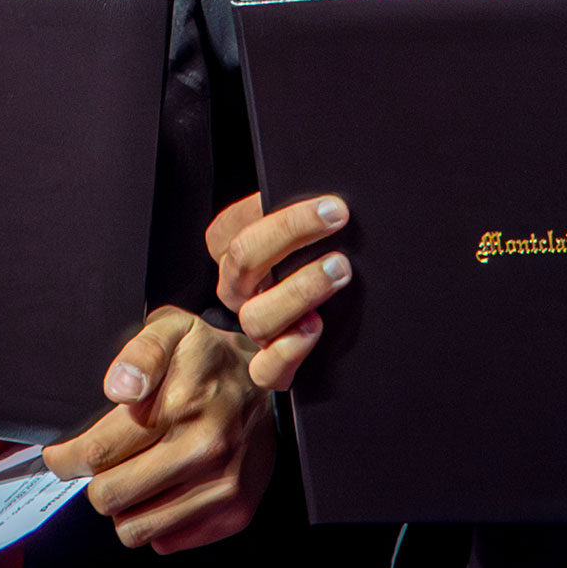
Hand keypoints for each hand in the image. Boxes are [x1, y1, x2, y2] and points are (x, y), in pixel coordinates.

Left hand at [40, 307, 272, 551]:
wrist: (266, 383)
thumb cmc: (211, 358)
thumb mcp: (173, 329)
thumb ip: (141, 351)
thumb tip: (119, 387)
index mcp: (182, 404)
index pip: (99, 452)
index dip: (67, 458)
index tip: (62, 456)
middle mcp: (205, 449)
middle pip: (110, 497)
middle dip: (97, 481)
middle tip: (105, 463)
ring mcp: (222, 486)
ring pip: (135, 528)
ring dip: (126, 506)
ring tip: (136, 476)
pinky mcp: (234, 512)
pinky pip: (167, 541)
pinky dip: (158, 521)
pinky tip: (165, 488)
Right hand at [207, 193, 350, 390]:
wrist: (325, 331)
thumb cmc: (314, 261)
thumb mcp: (299, 234)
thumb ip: (301, 216)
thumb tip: (326, 197)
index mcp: (234, 255)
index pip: (228, 228)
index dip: (267, 210)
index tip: (322, 200)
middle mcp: (239, 292)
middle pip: (242, 260)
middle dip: (289, 232)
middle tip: (335, 218)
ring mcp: (255, 329)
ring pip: (255, 315)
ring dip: (298, 289)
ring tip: (338, 270)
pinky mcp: (273, 367)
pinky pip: (266, 369)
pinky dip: (288, 349)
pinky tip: (315, 327)